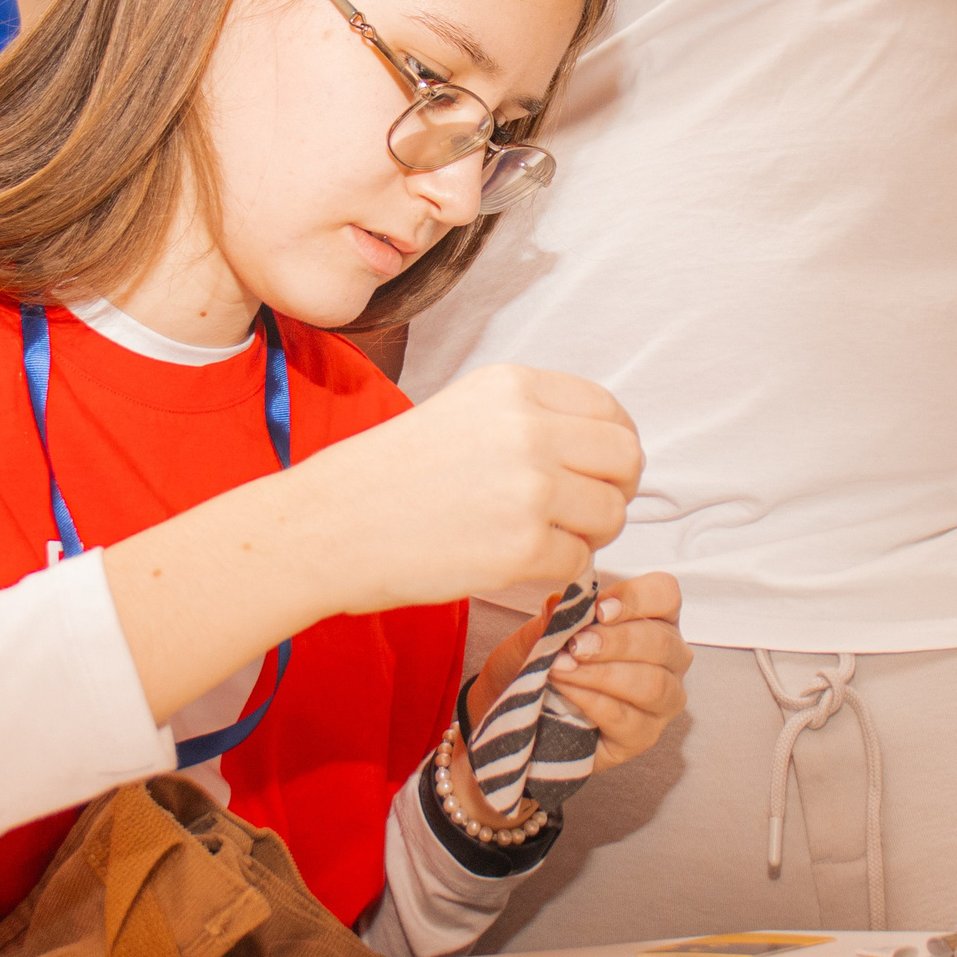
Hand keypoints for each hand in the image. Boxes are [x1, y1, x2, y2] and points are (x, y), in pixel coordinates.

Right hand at [294, 364, 643, 614]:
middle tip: (582, 512)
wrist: (330, 525)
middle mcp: (530, 430)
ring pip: (611, 515)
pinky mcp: (523, 548)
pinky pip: (578, 561)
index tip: (598, 472)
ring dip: (587, 534)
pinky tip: (513, 561)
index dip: (613, 449)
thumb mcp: (462, 410)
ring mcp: (530, 490)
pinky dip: (554, 569)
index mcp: (515, 386)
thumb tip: (597, 447)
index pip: (610, 413)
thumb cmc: (388, 474)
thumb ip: (530, 417)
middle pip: (626, 461)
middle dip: (614, 491)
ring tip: (540, 538)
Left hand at [467, 571, 688, 791]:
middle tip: (576, 645)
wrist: (522, 705)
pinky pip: (627, 718)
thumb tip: (561, 603)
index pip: (665, 595)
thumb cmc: (545, 659)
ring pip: (653, 684)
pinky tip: (566, 690)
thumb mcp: (543, 630)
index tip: (599, 610)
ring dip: (603, 674)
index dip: (636, 599)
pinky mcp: (643, 736)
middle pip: (663, 642)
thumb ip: (556, 615)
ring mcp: (662, 701)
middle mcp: (669, 659)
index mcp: (654, 618)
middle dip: (616, 642)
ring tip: (563, 668)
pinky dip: (592, 701)